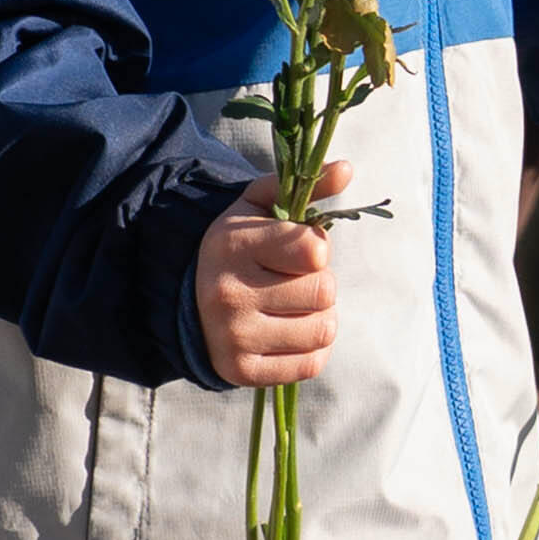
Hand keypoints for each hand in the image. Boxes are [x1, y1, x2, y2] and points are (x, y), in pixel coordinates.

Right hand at [192, 172, 344, 387]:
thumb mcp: (262, 207)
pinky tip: (289, 332)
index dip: (318, 249)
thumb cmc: (240, 248)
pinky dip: (311, 348)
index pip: (314, 251)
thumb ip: (307, 185)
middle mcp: (228, 293)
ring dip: (320, 317)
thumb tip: (347, 168)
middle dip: (320, 283)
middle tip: (296, 280)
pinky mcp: (242, 372)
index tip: (300, 250)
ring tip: (295, 306)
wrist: (191, 301)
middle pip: (324, 292)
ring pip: (323, 330)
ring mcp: (234, 337)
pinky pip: (311, 364)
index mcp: (234, 245)